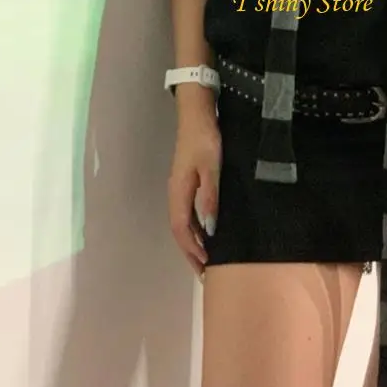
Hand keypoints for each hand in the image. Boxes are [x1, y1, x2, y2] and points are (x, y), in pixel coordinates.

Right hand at [168, 98, 221, 280]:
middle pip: (179, 229)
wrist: (197, 114)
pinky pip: (187, 211)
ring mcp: (179, 187)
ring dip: (192, 241)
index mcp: (179, 191)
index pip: (180, 229)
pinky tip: (207, 231)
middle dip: (190, 251)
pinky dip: (195, 227)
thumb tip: (210, 227)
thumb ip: (210, 196)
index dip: (191, 249)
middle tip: (204, 272)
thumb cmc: (205, 139)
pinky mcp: (186, 181)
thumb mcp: (212, 167)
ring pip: (183, 222)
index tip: (204, 266)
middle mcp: (175, 192)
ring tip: (206, 258)